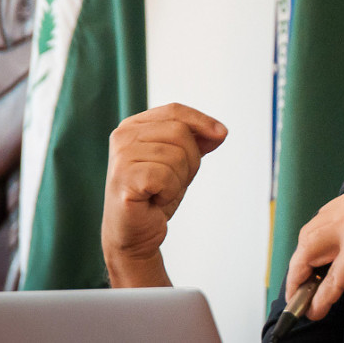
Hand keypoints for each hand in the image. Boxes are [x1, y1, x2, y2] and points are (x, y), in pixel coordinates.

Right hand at [101, 103, 226, 286]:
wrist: (136, 233)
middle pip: (180, 132)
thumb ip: (197, 142)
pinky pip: (167, 176)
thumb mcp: (181, 161)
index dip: (202, 121)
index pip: (175, 110)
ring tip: (160, 191)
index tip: (222, 134)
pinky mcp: (124, 178)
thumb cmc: (156, 195)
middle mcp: (123, 136)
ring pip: (177, 156)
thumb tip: (220, 132)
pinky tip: (154, 200)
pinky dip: (169, 193)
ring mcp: (121, 156)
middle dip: (190, 160)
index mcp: (133, 126)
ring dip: (179, 179)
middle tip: (172, 180)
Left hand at [284, 183, 343, 319]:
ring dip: (300, 279)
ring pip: (309, 255)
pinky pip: (331, 279)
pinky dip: (320, 296)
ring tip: (299, 300)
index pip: (323, 218)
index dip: (315, 241)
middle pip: (309, 235)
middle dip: (300, 261)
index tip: (312, 259)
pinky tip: (316, 308)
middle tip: (300, 281)